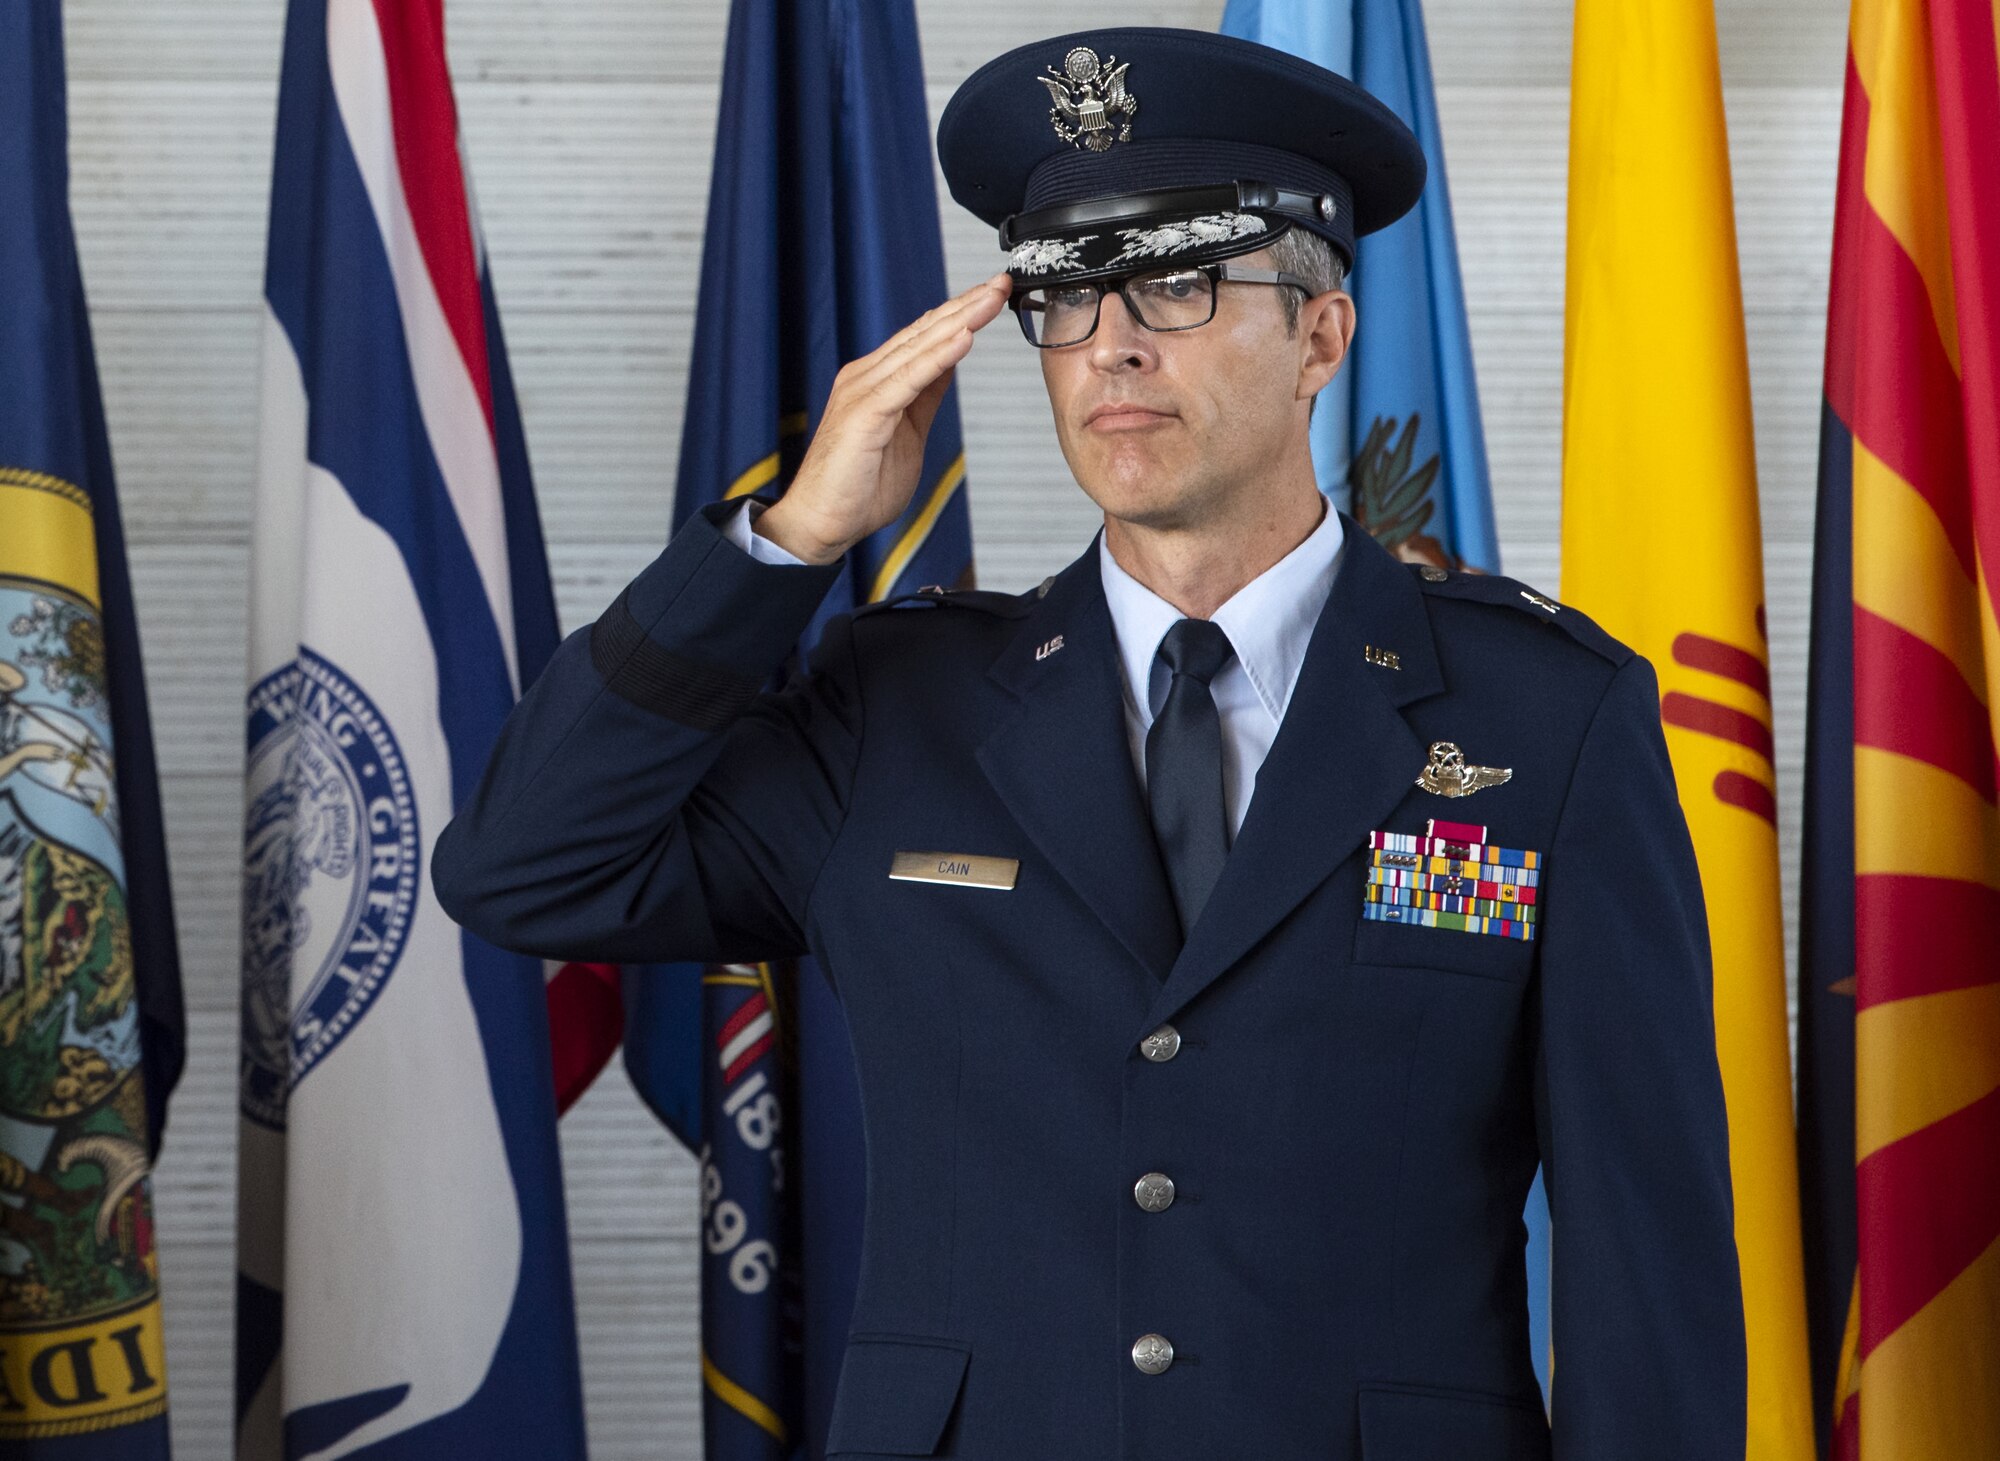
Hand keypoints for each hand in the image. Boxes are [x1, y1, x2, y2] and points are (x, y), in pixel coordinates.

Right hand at [754, 272, 1011, 564]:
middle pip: (923, 333)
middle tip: (1000, 283)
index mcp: (876, 381)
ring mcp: (863, 391)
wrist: (821, 522)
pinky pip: (909, 380)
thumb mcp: (907, 431)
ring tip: (990, 299)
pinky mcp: (864, 413)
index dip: (959, 314)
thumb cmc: (858, 487)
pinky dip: (937, 357)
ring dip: (958, 320)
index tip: (993, 295)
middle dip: (965, 306)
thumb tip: (949, 365)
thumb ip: (925, 396)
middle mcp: (866, 377)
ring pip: (919, 347)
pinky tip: (963, 337)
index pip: (923, 338)